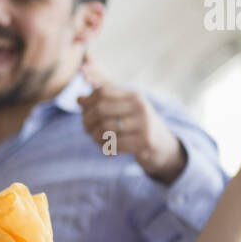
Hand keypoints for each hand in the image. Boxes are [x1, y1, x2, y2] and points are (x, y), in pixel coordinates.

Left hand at [78, 58, 185, 182]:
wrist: (162, 146)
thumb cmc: (137, 126)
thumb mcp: (123, 110)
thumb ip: (102, 103)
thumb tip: (78, 99)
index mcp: (133, 96)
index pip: (102, 92)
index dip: (87, 102)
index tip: (83, 112)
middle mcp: (140, 107)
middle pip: (100, 109)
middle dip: (87, 120)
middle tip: (86, 129)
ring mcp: (144, 124)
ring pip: (104, 128)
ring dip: (95, 136)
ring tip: (97, 140)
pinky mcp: (144, 143)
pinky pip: (114, 145)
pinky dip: (106, 148)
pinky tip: (108, 149)